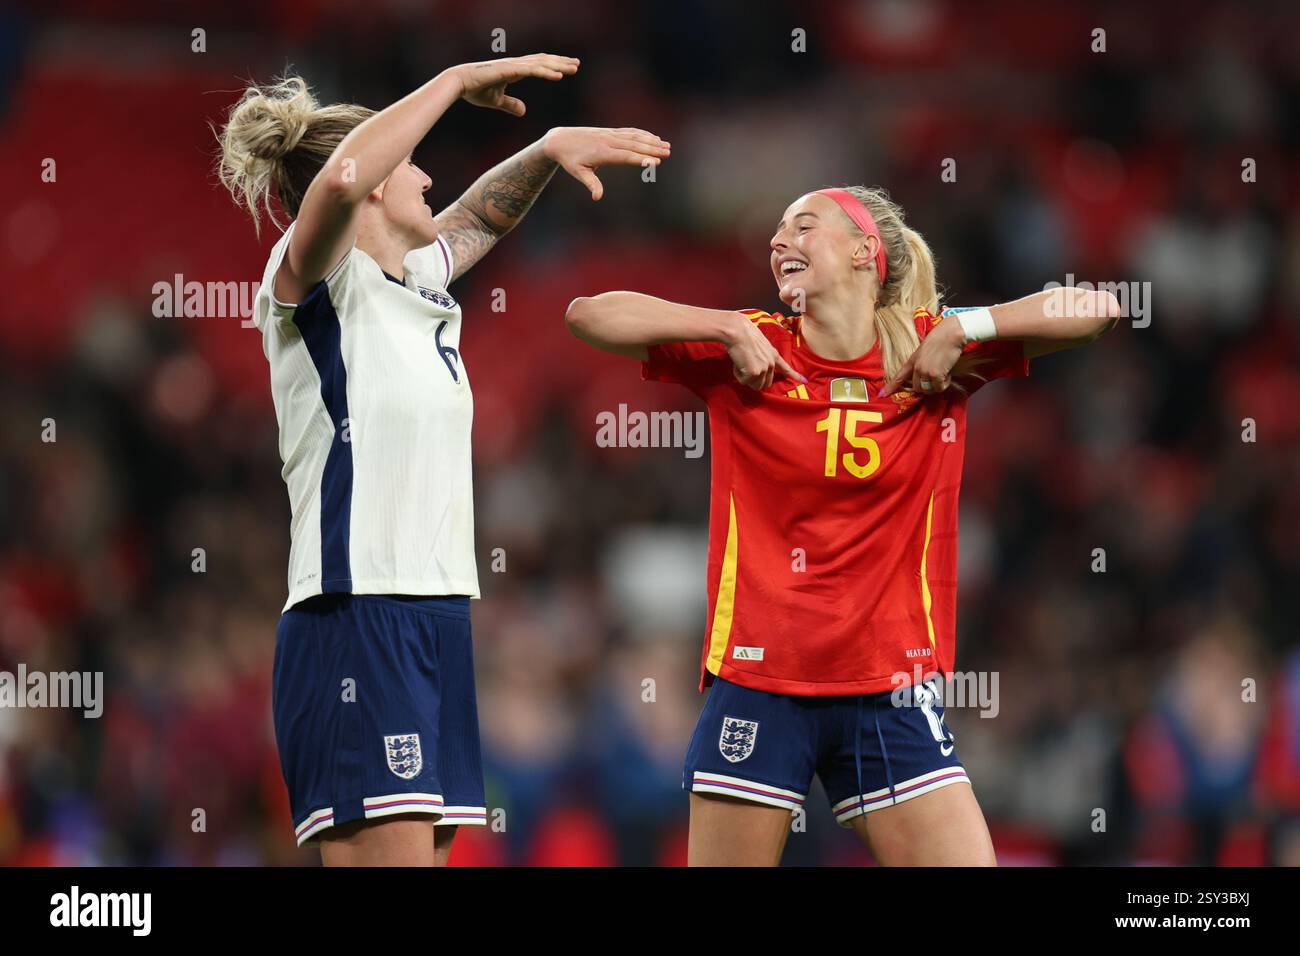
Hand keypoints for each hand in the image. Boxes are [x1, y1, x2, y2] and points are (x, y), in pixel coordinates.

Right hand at [452, 54, 579, 115]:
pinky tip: (559, 75)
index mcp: (514, 70)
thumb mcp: (497, 101)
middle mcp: (516, 64)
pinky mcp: (510, 69)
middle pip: (543, 62)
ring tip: (574, 68)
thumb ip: (510, 104)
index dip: (552, 66)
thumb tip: (523, 111)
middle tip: (577, 64)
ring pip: (541, 64)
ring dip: (558, 65)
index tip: (567, 69)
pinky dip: (547, 72)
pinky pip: (532, 70)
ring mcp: (513, 65)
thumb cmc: (475, 90)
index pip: (538, 65)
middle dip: (561, 62)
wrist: (459, 83)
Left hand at [542, 127, 670, 200]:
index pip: (626, 156)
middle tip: (668, 153)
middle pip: (634, 145)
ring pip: (634, 136)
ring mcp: (610, 134)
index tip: (656, 162)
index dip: (642, 159)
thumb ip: (591, 184)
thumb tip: (597, 198)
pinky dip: (643, 134)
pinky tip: (654, 137)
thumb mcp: (578, 173)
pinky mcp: (610, 131)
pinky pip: (630, 132)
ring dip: (651, 140)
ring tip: (667, 145)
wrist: (560, 140)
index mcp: (602, 153)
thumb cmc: (570, 160)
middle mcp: (608, 141)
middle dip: (652, 149)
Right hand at [723, 313, 805, 390]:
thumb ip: (763, 356)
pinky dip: (739, 375)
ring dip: (746, 378)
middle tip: (747, 368)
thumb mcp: (760, 345)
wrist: (738, 331)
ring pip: (755, 385)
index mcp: (773, 355)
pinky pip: (744, 381)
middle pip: (765, 384)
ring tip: (742, 363)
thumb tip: (756, 368)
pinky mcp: (754, 373)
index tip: (804, 381)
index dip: (795, 376)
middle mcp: (771, 363)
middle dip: (755, 380)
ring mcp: (763, 369)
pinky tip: (738, 363)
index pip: (786, 368)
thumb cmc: (744, 334)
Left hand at [880, 318, 964, 396]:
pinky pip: (939, 387)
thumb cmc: (941, 338)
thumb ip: (921, 362)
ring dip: (936, 386)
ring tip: (943, 374)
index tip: (882, 394)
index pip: (899, 376)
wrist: (951, 333)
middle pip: (917, 388)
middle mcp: (917, 367)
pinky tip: (948, 373)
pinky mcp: (935, 375)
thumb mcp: (924, 350)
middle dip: (926, 387)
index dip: (890, 387)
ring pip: (927, 390)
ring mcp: (925, 371)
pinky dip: (945, 383)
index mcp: (912, 360)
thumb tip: (925, 375)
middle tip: (936, 379)